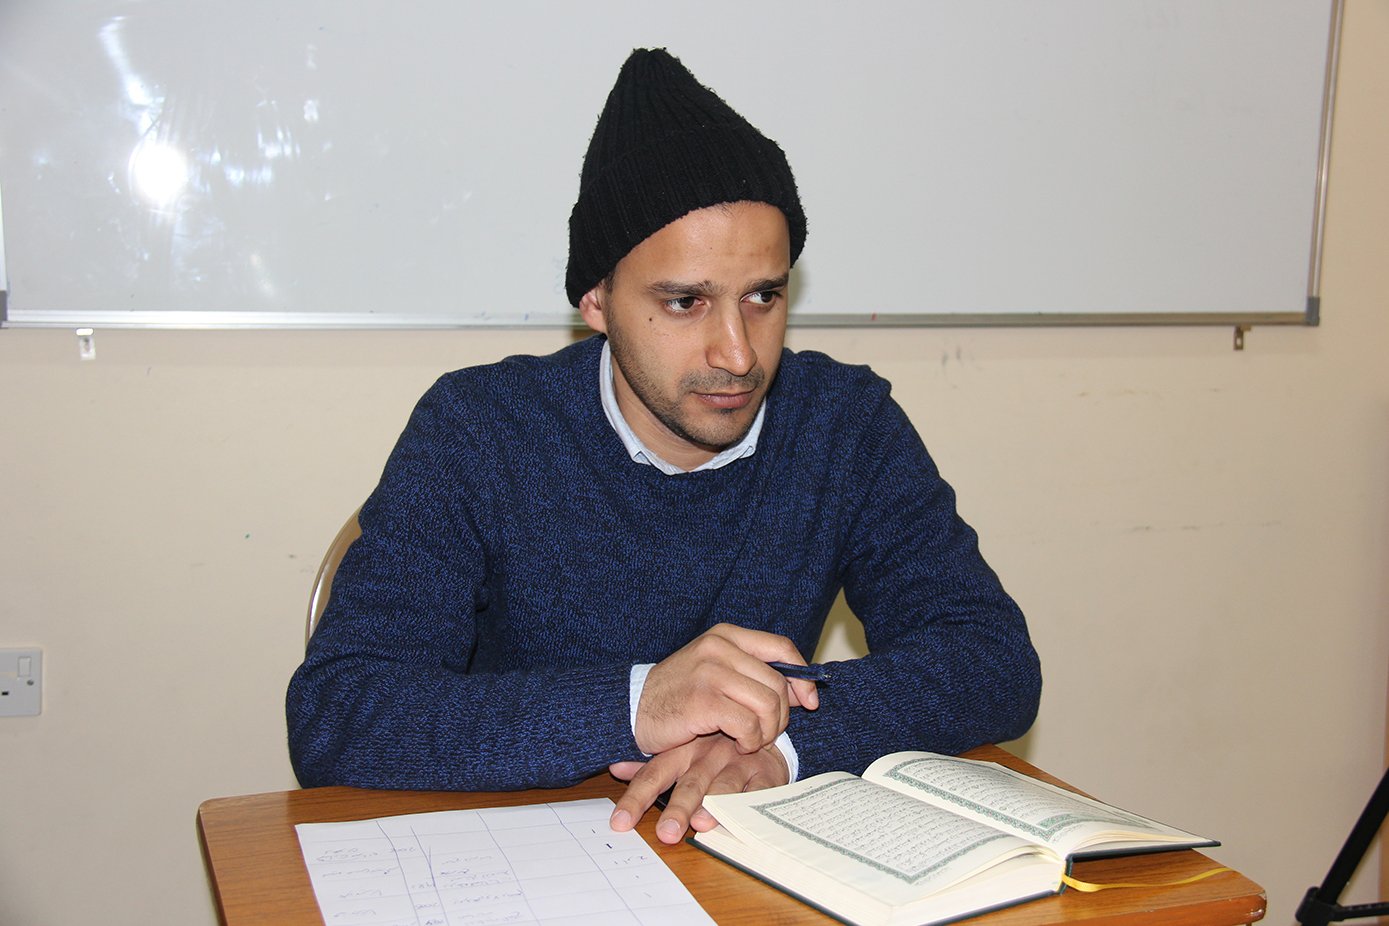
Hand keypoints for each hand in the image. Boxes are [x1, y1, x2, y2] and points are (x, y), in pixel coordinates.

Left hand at [609, 734, 789, 843]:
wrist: (760, 731)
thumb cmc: (713, 750)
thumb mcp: (679, 751)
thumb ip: (650, 767)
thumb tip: (615, 769)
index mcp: (681, 753)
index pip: (653, 776)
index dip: (636, 799)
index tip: (620, 823)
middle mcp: (707, 756)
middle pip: (690, 785)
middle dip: (678, 809)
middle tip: (667, 832)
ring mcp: (737, 763)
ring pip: (724, 786)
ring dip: (714, 805)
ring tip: (703, 823)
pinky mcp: (765, 773)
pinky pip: (759, 790)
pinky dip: (751, 805)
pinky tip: (745, 819)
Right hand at [635, 623, 818, 755]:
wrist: (632, 709)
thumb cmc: (679, 695)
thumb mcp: (716, 672)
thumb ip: (753, 675)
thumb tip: (803, 691)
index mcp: (726, 636)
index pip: (782, 648)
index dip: (802, 676)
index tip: (809, 701)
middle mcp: (720, 647)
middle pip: (778, 682)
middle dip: (782, 714)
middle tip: (766, 732)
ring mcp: (710, 672)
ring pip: (768, 703)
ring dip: (767, 730)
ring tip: (752, 740)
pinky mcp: (703, 700)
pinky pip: (748, 723)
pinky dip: (751, 740)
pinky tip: (739, 744)